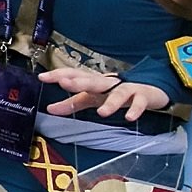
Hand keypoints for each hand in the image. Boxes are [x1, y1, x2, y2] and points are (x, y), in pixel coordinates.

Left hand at [39, 67, 169, 120]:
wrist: (148, 89)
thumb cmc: (115, 93)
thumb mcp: (93, 98)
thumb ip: (72, 103)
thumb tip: (49, 109)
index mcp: (94, 82)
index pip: (75, 74)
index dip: (59, 74)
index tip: (42, 77)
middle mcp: (108, 83)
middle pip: (93, 81)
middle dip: (79, 82)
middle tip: (65, 83)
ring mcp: (127, 88)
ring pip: (118, 93)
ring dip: (111, 102)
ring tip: (102, 113)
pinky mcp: (142, 96)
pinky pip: (139, 102)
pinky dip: (135, 109)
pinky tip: (129, 117)